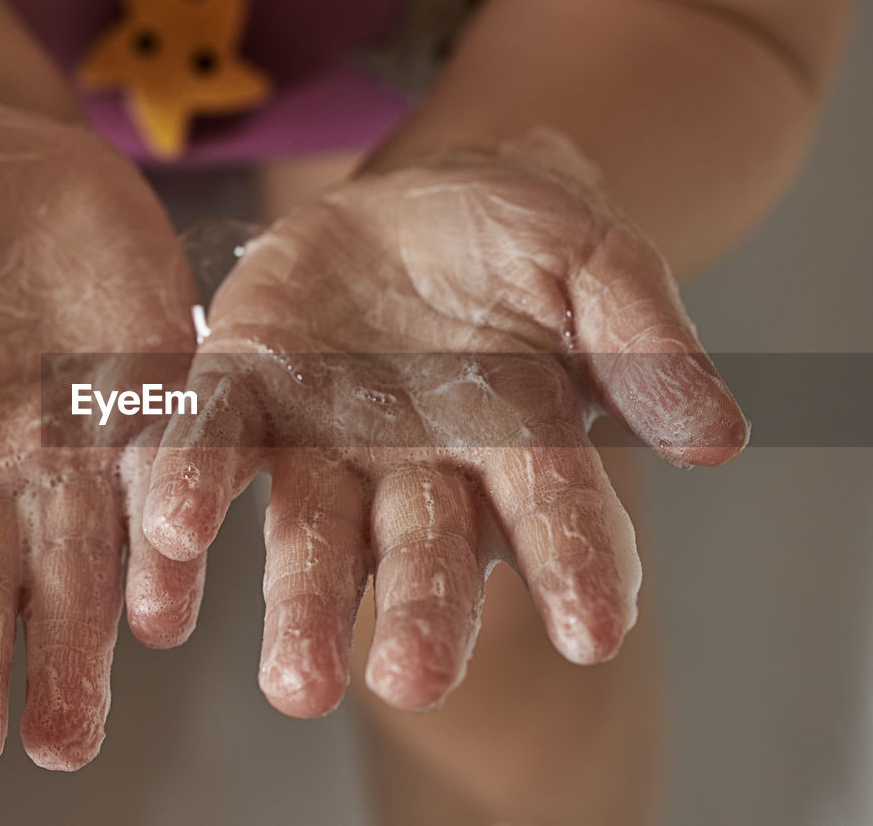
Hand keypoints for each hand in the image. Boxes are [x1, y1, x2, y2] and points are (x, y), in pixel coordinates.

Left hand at [142, 143, 746, 715]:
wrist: (416, 205)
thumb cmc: (521, 242)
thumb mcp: (595, 260)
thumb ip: (643, 338)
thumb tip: (716, 438)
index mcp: (516, 444)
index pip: (555, 514)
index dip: (577, 567)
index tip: (594, 631)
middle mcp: (416, 470)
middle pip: (421, 554)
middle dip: (418, 614)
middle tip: (406, 679)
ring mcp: (325, 440)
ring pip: (310, 533)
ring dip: (300, 604)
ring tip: (294, 680)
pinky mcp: (245, 392)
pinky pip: (211, 444)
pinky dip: (190, 491)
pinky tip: (168, 539)